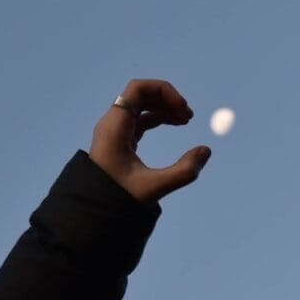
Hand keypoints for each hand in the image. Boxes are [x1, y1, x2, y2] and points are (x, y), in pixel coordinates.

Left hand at [89, 79, 212, 204]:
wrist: (94, 210)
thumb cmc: (118, 198)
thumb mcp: (154, 187)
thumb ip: (183, 171)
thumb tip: (206, 151)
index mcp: (116, 126)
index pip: (138, 89)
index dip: (163, 91)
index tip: (182, 107)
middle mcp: (113, 123)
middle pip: (141, 95)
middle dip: (166, 99)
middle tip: (189, 115)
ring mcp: (115, 131)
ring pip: (141, 107)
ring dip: (164, 108)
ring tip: (185, 119)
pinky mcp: (119, 140)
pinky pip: (140, 120)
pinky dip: (157, 118)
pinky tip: (174, 124)